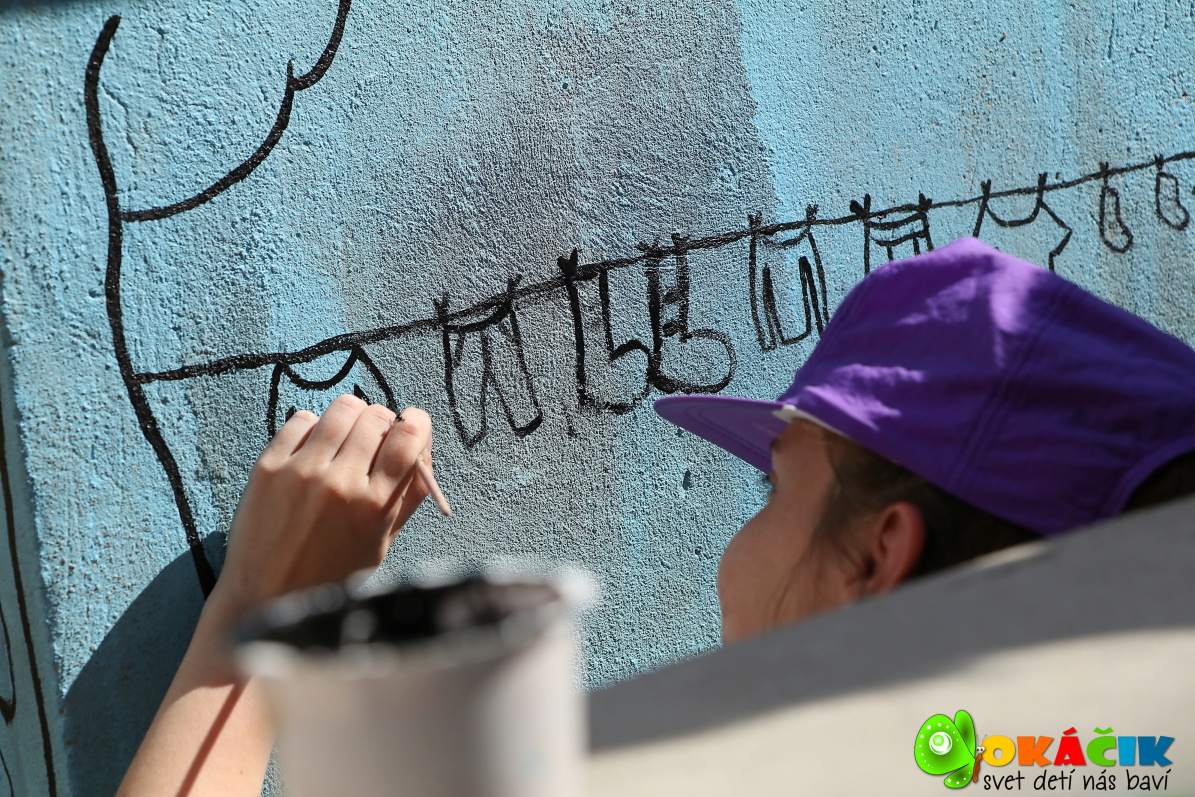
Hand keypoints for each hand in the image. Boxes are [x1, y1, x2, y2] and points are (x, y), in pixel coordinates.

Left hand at [212, 393, 432, 615]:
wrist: (268, 596)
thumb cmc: (334, 571)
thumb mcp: (383, 539)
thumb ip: (410, 492)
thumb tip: (422, 443)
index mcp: (376, 504)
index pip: (409, 434)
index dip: (416, 423)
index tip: (410, 427)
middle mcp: (341, 483)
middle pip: (376, 416)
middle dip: (383, 424)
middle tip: (374, 443)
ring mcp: (302, 472)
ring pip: (342, 409)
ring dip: (351, 419)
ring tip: (344, 442)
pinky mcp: (269, 466)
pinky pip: (302, 419)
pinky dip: (314, 428)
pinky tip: (313, 452)